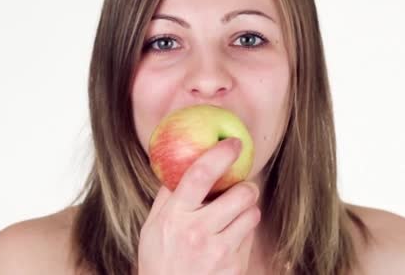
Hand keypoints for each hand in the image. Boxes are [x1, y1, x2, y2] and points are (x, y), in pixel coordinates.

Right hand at [138, 138, 260, 274]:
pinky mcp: (234, 266)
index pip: (199, 176)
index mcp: (174, 217)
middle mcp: (197, 233)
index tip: (233, 143)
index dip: (220, 154)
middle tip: (241, 187)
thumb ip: (167, 197)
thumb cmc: (159, 261)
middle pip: (240, 194)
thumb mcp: (152, 228)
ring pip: (252, 213)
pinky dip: (244, 232)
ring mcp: (219, 252)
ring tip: (232, 217)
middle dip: (246, 186)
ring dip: (247, 209)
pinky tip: (228, 239)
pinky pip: (251, 236)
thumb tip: (179, 165)